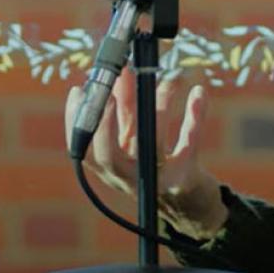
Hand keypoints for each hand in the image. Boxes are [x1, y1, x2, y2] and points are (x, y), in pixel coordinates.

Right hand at [64, 69, 217, 210]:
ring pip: (152, 144)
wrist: (186, 200)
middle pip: (108, 156)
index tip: (79, 90)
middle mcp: (128, 178)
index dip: (75, 122)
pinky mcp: (185, 177)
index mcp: (110, 167)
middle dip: (105, 123)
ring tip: (170, 78)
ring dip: (160, 105)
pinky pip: (188, 146)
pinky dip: (194, 118)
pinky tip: (198, 93)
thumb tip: (120, 72)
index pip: (83, 149)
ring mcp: (156, 181)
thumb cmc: (154, 161)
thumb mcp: (134, 136)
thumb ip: (125, 107)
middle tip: (111, 89)